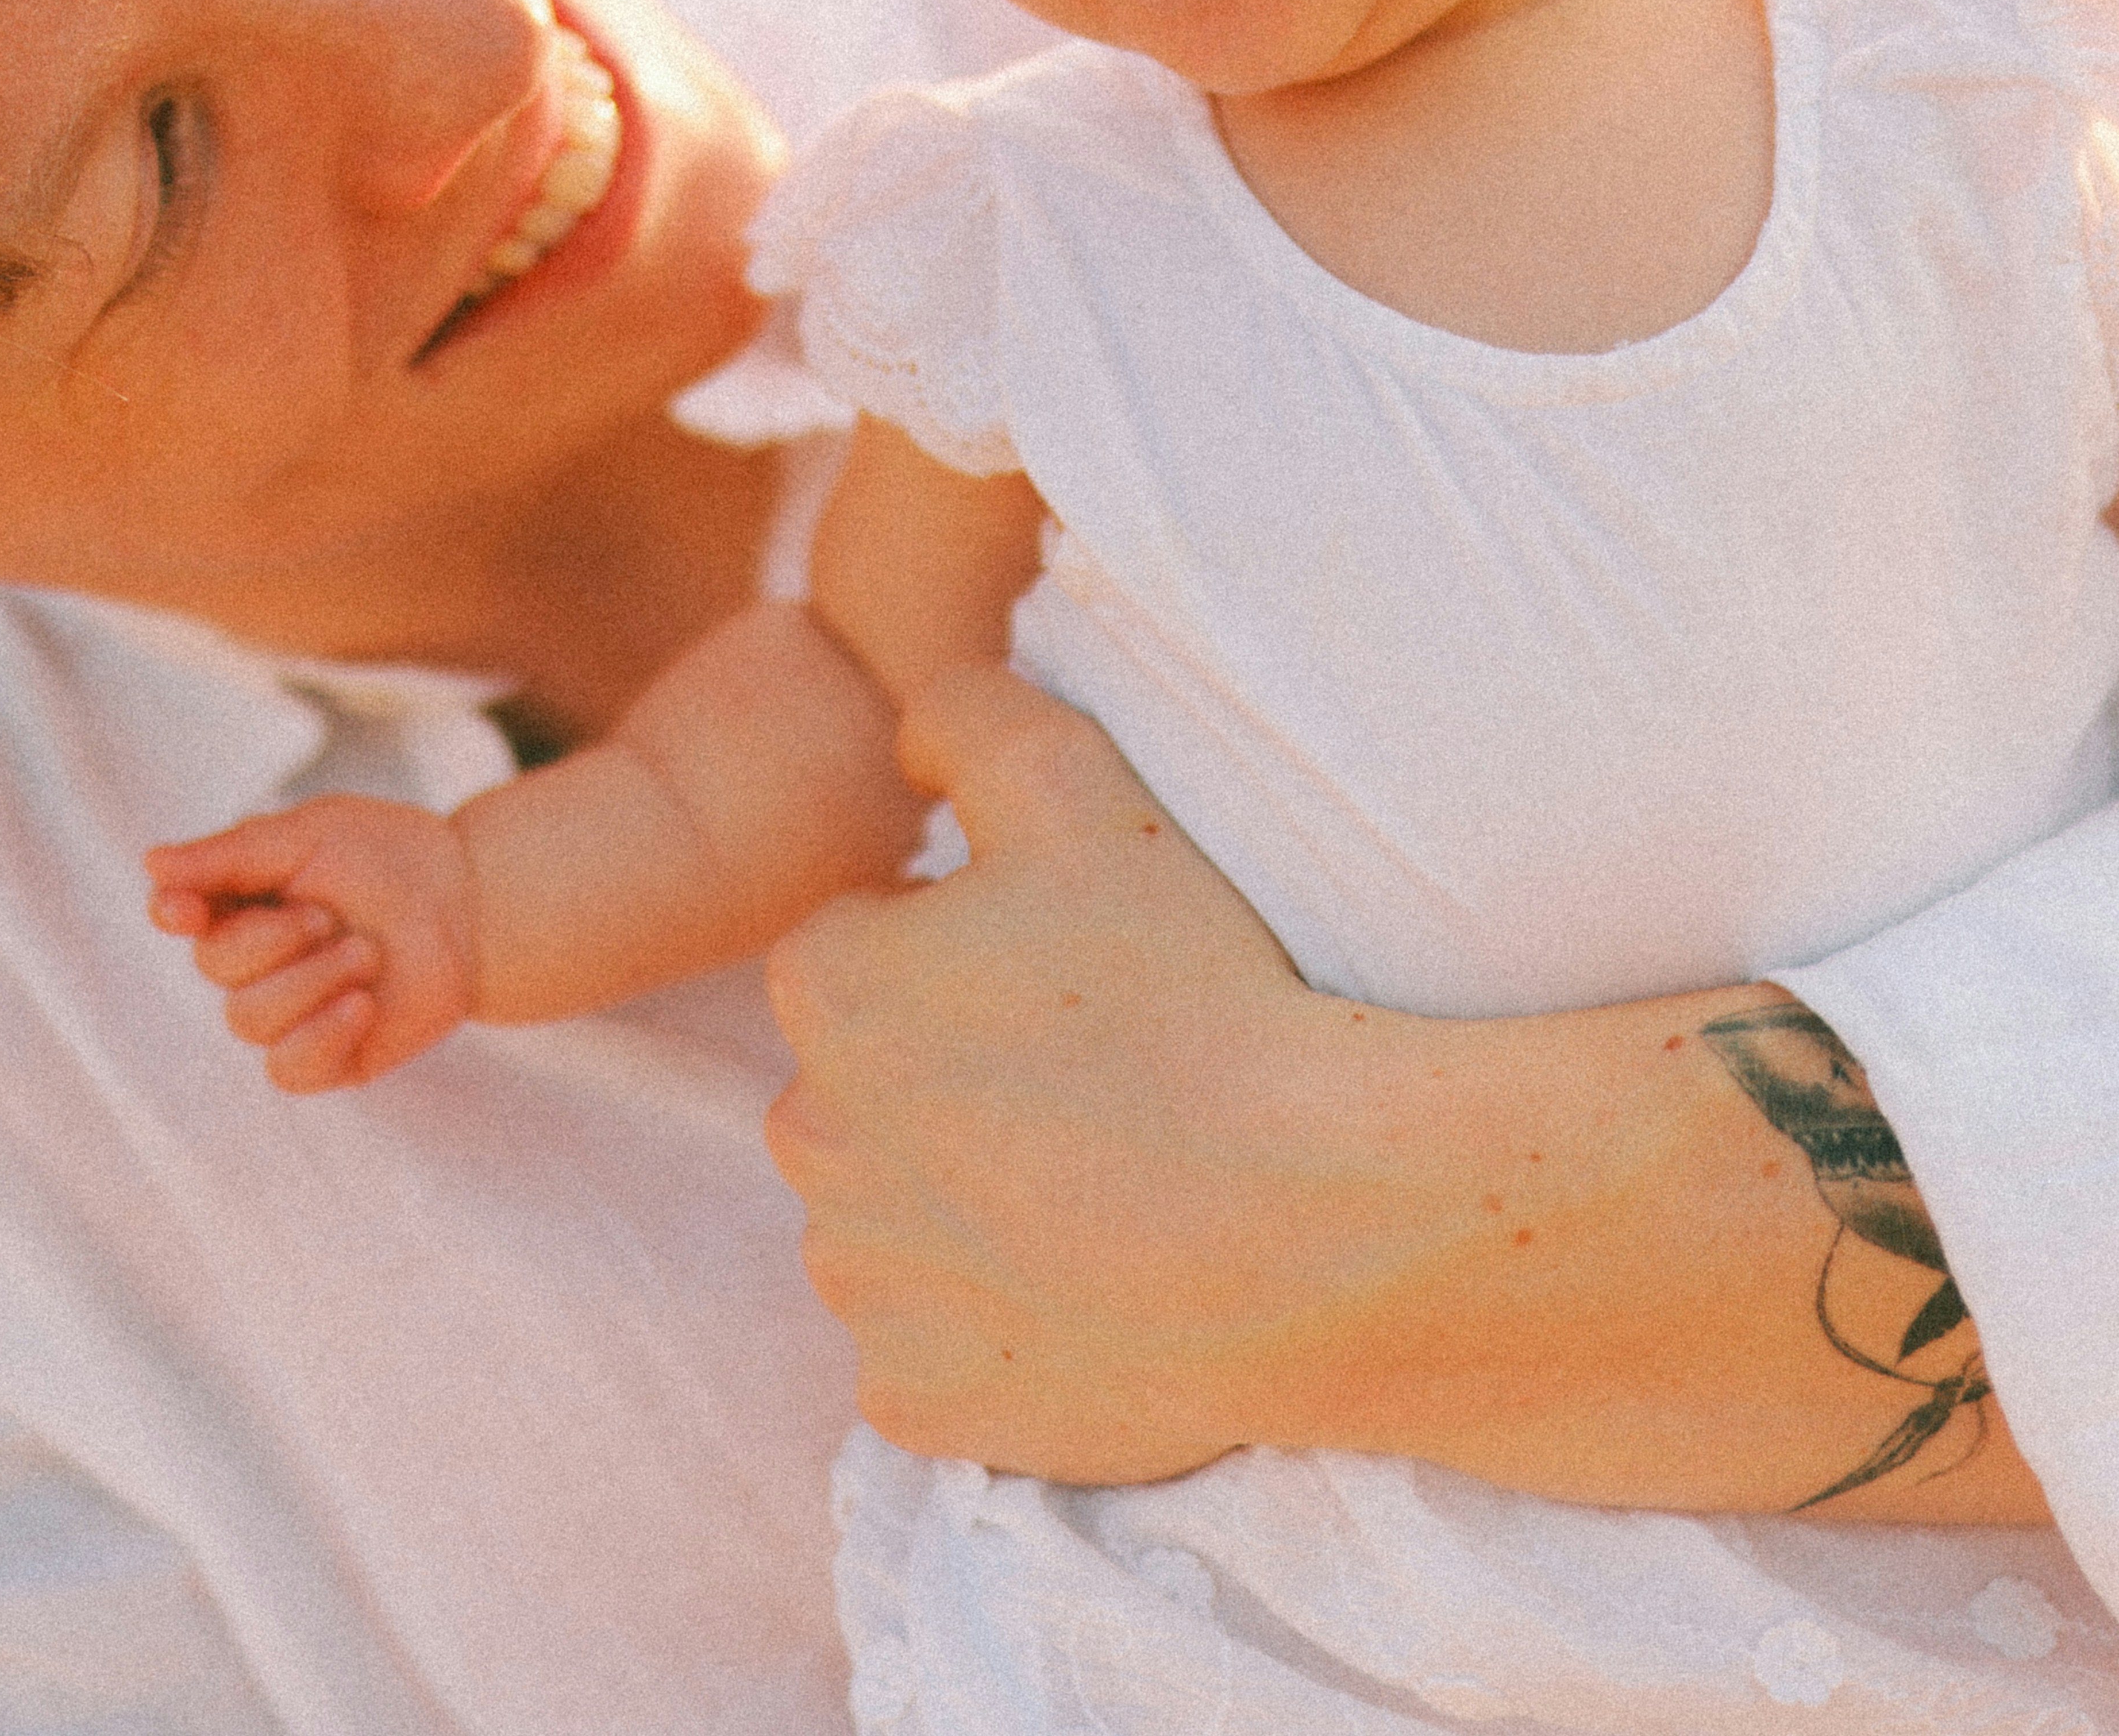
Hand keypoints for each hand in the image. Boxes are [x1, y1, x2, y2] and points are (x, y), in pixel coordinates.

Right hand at [145, 792, 480, 1090]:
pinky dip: (321, 1035)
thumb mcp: (311, 836)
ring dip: (311, 980)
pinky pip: (287, 1070)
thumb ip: (232, 855)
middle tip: (331, 916)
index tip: (184, 908)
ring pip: (249, 1019)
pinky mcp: (327, 1058)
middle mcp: (254, 962)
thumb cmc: (388, 858)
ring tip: (367, 953)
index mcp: (241, 902)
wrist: (473, 903)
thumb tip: (151, 864)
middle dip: (275, 938)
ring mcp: (289, 1014)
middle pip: (217, 968)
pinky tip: (361, 1007)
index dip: (176, 912)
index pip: (179, 913)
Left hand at [762, 660, 1383, 1481]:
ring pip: (897, 1218)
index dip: (975, 950)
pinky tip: (1098, 1285)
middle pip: (871, 1086)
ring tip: (1113, 1181)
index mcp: (827, 987)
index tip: (1076, 976)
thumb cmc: (1198, 991)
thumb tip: (910, 722)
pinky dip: (1000, 1324)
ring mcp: (861, 1284)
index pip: (867, 947)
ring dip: (971, 1199)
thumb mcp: (1084, 783)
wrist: (1309, 1224)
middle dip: (954, 1077)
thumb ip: (966, 716)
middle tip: (1104, 1077)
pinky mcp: (916, 1402)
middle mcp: (808, 1138)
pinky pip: (938, 1349)